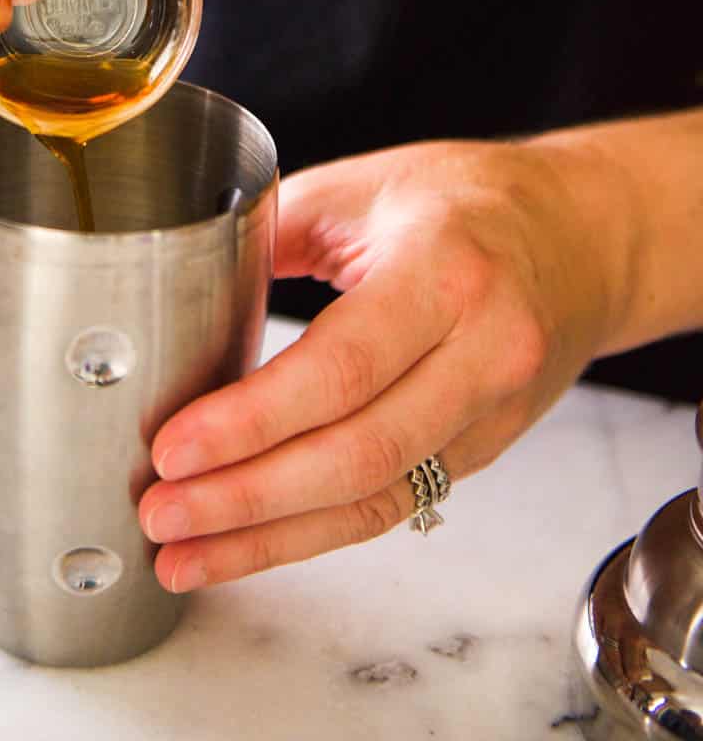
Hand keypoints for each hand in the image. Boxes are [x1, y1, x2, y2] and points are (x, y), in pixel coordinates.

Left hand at [139, 134, 630, 589]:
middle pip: (357, 453)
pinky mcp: (482, 453)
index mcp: (446, 271)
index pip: (342, 368)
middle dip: (246, 496)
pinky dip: (311, 534)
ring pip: (373, 500)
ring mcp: (490, 415)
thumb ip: (271, 229)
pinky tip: (246, 547)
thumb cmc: (466, 201)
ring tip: (181, 554)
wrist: (580, 239)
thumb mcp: (362, 186)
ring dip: (269, 538)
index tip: (173, 447)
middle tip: (160, 510)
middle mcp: (482, 352)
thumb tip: (172, 284)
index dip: (252, 421)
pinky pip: (390, 506)